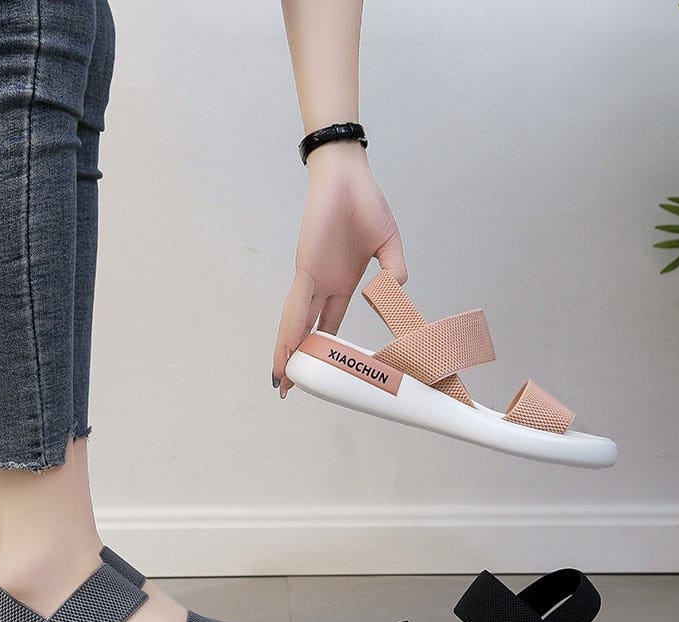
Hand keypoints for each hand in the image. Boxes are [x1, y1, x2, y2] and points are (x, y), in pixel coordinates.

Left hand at [272, 140, 407, 396]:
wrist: (348, 176)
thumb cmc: (365, 204)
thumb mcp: (389, 247)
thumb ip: (394, 273)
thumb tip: (396, 294)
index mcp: (342, 283)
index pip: (329, 324)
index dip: (324, 348)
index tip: (322, 370)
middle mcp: (324, 286)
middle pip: (307, 331)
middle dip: (298, 359)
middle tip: (290, 388)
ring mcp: (312, 278)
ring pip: (297, 324)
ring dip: (288, 352)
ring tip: (282, 381)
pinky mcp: (307, 268)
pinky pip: (298, 306)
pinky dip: (291, 330)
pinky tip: (285, 351)